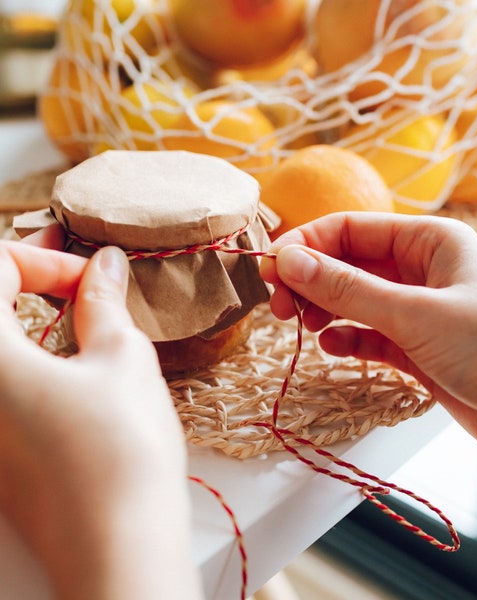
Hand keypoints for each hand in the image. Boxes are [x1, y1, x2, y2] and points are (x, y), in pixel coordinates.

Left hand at [0, 228, 198, 599]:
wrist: (116, 547)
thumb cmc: (123, 448)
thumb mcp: (122, 358)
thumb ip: (104, 302)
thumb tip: (106, 266)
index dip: (45, 259)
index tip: (91, 276)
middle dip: (28, 281)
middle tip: (75, 278)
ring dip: (24, 319)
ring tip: (74, 314)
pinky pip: (0, 387)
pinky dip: (23, 359)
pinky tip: (63, 364)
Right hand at [260, 212, 476, 516]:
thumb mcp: (416, 313)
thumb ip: (348, 289)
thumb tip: (288, 259)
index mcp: (430, 241)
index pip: (352, 229)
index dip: (308, 246)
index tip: (272, 271)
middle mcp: (424, 271)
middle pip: (350, 265)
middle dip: (311, 282)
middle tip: (277, 307)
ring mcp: (422, 312)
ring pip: (358, 302)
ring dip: (326, 311)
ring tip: (303, 327)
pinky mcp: (422, 350)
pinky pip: (373, 336)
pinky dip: (350, 340)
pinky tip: (336, 347)